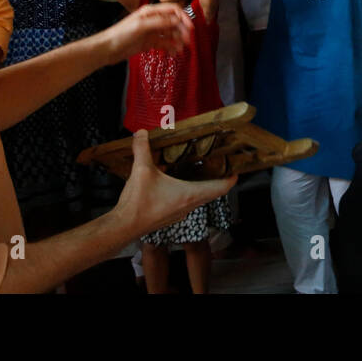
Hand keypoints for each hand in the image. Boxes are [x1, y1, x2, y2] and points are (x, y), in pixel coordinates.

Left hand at [102, 1, 194, 59]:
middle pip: (174, 22)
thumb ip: (160, 22)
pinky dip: (171, 47)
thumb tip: (177, 20)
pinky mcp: (150, 42)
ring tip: (181, 50)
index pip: (173, 10)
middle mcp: (153, 20)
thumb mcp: (140, 26)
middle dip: (182, 31)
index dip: (183, 17)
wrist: (107, 49)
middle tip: (187, 42)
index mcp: (151, 12)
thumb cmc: (120, 34)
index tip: (190, 28)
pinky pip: (165, 43)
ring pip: (171, 34)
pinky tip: (174, 53)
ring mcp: (152, 31)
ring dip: (178, 40)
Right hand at [113, 130, 234, 236]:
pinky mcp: (170, 217)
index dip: (231, 179)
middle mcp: (189, 206)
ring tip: (200, 171)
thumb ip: (143, 149)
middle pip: (212, 192)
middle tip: (218, 165)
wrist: (124, 227)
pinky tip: (177, 183)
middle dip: (217, 179)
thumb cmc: (138, 203)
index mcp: (189, 194)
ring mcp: (180, 213)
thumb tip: (142, 133)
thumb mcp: (141, 170)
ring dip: (202, 186)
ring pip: (199, 198)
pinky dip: (188, 193)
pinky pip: (187, 203)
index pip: (220, 188)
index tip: (237, 169)